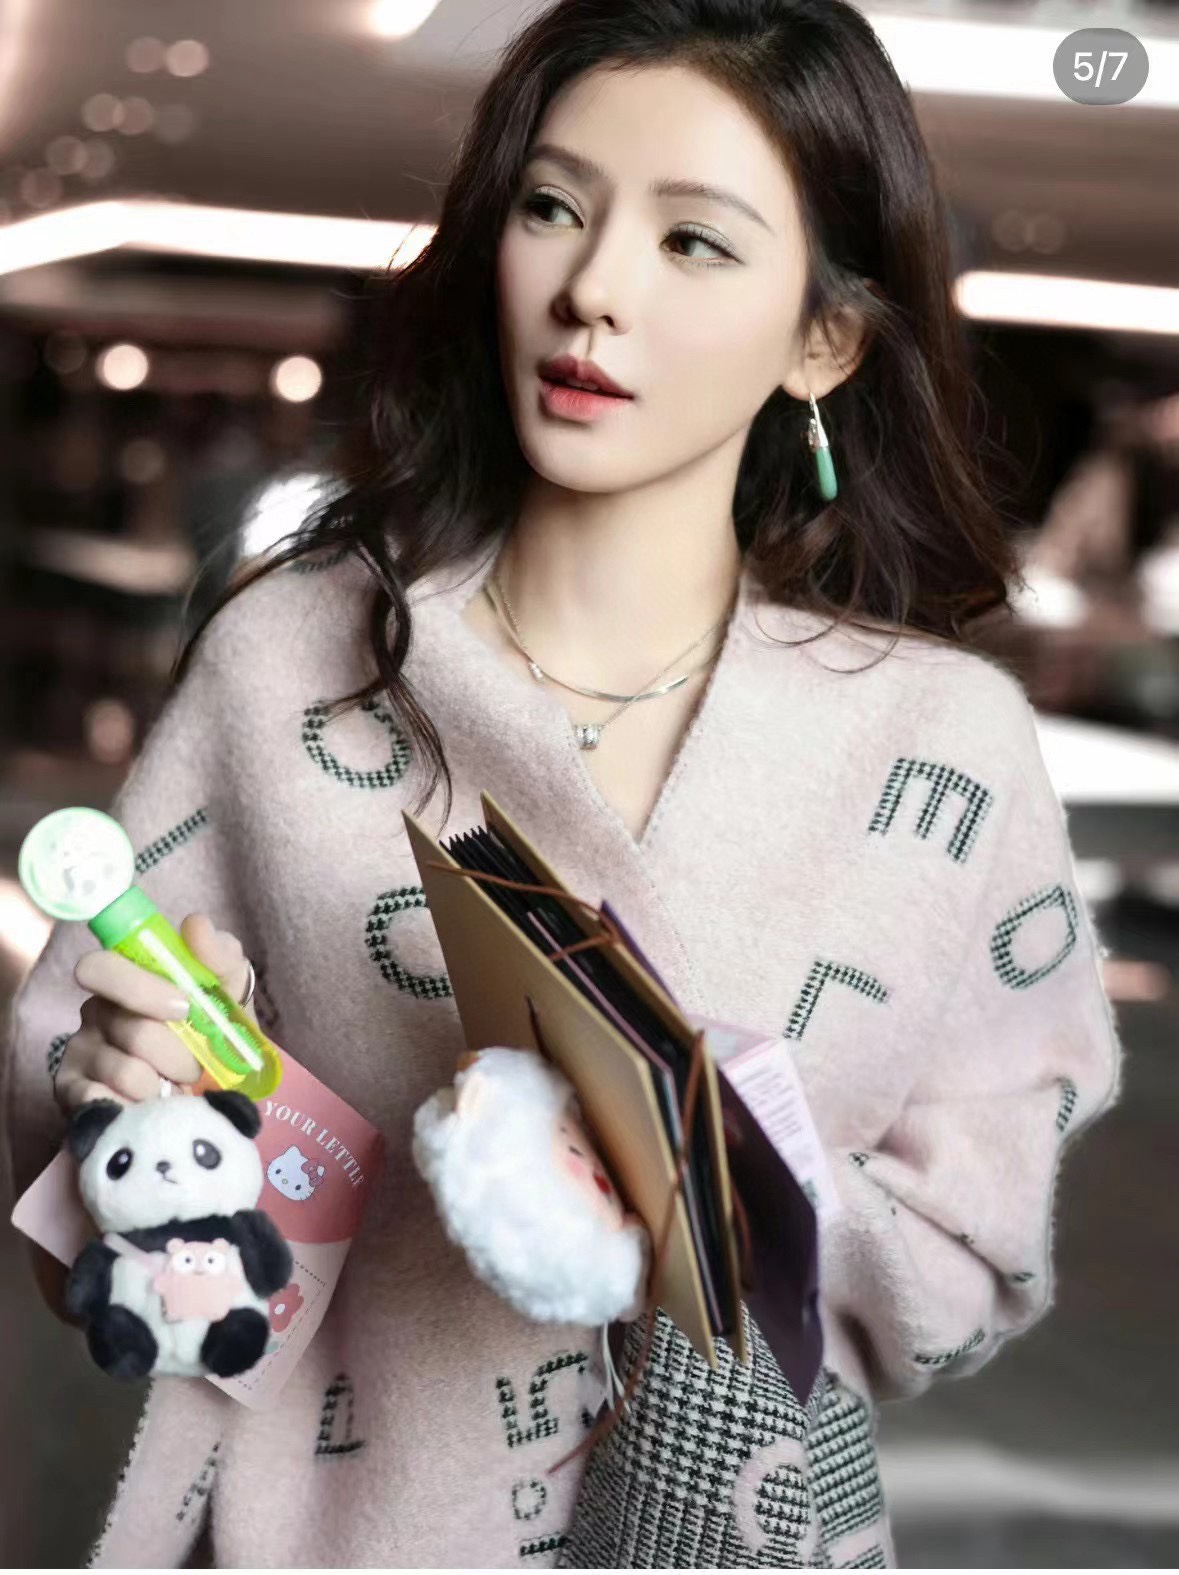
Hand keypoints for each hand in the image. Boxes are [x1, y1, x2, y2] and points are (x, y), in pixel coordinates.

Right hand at [54, 914, 252, 1111]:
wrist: (216, 1094)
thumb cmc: (215, 1032)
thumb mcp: (230, 992)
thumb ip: (219, 955)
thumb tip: (195, 925)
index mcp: (125, 978)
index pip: (99, 968)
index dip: (139, 988)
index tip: (184, 1008)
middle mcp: (96, 1011)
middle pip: (126, 1026)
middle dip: (173, 1050)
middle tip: (195, 1064)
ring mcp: (80, 1054)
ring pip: (126, 1070)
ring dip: (166, 1084)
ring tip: (178, 1086)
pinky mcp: (74, 1097)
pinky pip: (107, 1103)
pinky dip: (141, 1108)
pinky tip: (153, 1107)